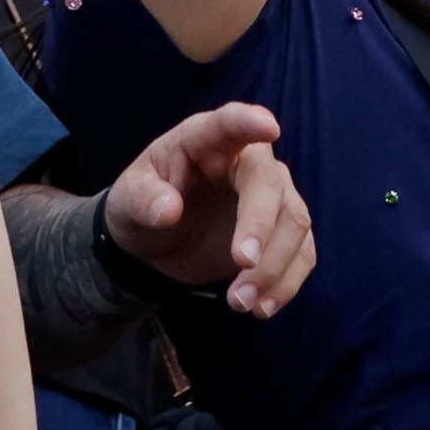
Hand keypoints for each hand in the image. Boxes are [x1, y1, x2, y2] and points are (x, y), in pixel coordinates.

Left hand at [102, 103, 317, 316]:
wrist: (155, 242)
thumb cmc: (142, 206)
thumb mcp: (126, 201)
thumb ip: (143, 200)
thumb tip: (168, 210)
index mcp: (207, 141)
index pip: (229, 123)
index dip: (249, 122)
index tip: (270, 128)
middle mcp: (248, 163)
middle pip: (271, 186)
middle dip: (262, 225)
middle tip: (242, 264)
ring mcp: (273, 197)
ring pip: (295, 223)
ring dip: (273, 266)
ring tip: (239, 303)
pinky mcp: (283, 232)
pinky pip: (302, 254)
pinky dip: (286, 283)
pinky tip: (260, 307)